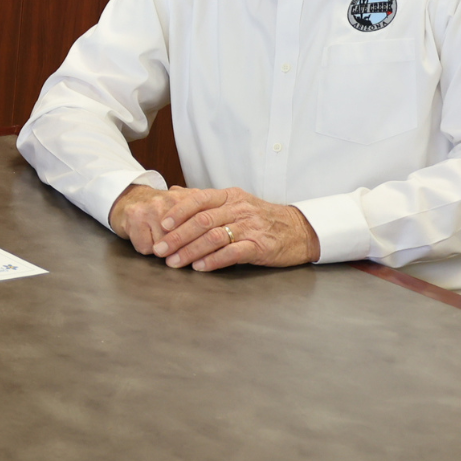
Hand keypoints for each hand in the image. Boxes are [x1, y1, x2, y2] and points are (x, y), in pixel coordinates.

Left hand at [111, 184, 318, 270]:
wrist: (300, 230)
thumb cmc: (261, 218)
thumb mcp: (235, 202)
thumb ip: (205, 200)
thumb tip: (174, 193)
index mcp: (230, 196)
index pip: (199, 199)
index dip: (178, 212)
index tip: (162, 225)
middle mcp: (239, 209)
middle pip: (202, 221)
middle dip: (178, 237)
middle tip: (160, 250)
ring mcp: (250, 227)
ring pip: (214, 237)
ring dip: (191, 251)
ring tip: (174, 262)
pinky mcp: (261, 246)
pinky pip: (233, 252)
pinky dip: (214, 260)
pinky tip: (200, 267)